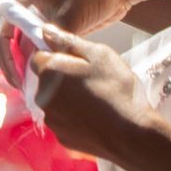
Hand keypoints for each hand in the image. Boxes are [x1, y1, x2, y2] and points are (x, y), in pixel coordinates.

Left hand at [20, 23, 159, 170]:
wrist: (132, 134)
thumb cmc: (116, 89)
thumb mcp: (98, 54)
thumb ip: (67, 41)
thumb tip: (45, 31)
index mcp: (49, 73)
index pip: (38, 56)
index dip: (56, 54)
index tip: (77, 59)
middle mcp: (42, 97)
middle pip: (46, 80)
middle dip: (62, 77)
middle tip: (91, 79)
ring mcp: (52, 121)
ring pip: (55, 102)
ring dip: (68, 98)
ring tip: (97, 100)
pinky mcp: (62, 139)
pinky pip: (65, 121)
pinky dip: (75, 118)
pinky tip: (96, 118)